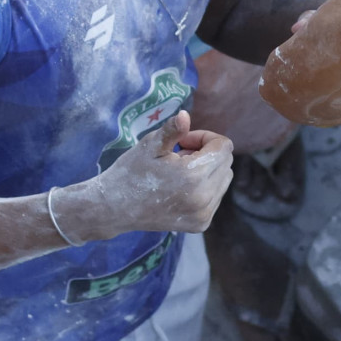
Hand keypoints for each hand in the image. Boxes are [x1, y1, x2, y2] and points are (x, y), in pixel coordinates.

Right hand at [73, 111, 233, 237]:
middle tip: (179, 156)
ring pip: (224, 179)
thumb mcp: (150, 145)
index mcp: (194, 176)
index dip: (205, 138)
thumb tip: (185, 116)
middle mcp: (204, 198)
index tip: (183, 142)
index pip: (224, 146)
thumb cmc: (131, 172)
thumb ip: (172, 129)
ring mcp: (204, 214)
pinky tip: (182, 188)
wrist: (114, 209)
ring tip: (180, 172)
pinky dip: (206, 187)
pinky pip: (217, 196)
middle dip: (207, 153)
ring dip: (208, 170)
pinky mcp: (201, 224)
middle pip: (226, 162)